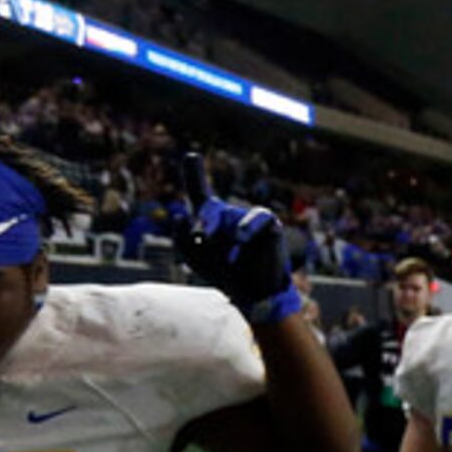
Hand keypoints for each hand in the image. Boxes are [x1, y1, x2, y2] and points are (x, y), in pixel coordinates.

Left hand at [175, 151, 301, 322]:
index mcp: (211, 220)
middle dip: (202, 223)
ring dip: (217, 233)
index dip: (195, 173)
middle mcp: (229, 215)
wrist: (255, 294)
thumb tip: (182, 215)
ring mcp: (248, 219)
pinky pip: (256, 216)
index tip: (192, 156)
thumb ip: (182, 236)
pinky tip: (239, 238)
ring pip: (227, 215)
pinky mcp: (268, 224)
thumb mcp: (195, 258)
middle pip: (209, 208)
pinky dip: (246, 226)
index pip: (200, 193)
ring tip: (218, 251)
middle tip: (199, 238)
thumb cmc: (225, 274)